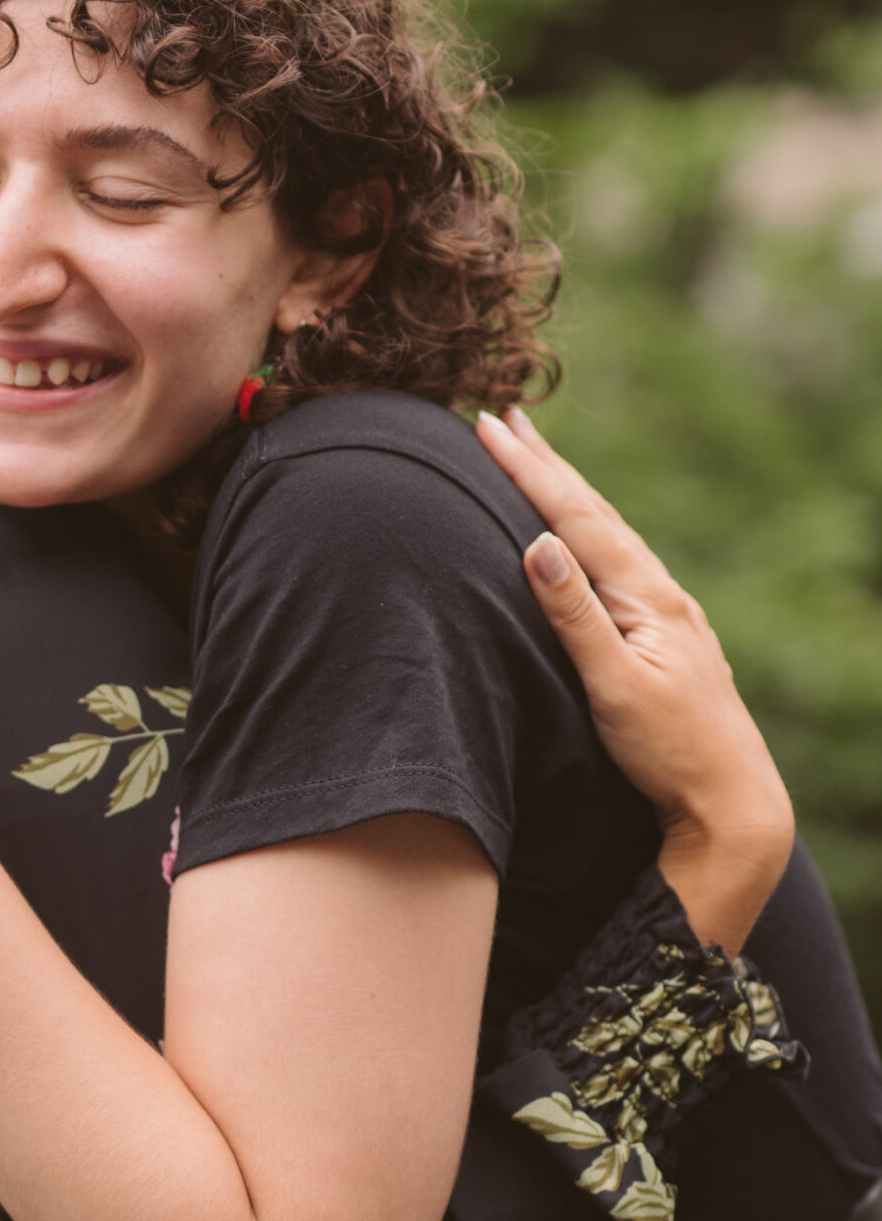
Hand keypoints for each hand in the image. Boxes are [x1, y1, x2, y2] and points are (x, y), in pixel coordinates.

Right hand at [476, 408, 793, 950]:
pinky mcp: (665, 637)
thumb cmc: (670, 753)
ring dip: (568, 494)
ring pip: (608, 536)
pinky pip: (617, 564)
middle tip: (504, 417)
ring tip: (538, 460)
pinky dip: (588, 535)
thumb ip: (575, 615)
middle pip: (595, 513)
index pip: (577, 518)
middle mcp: (661, 593)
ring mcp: (667, 615)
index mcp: (646, 596)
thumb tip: (539, 542)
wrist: (732, 802)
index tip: (488, 427)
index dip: (530, 470)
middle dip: (546, 464)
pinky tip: (583, 541)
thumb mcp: (615, 686)